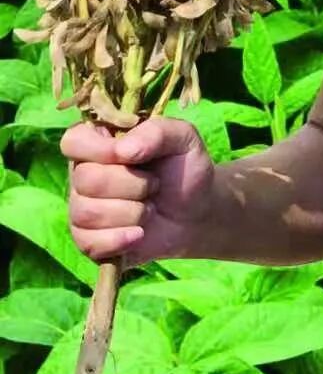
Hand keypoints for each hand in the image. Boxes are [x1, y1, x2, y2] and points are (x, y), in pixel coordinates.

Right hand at [60, 116, 216, 267]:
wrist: (197, 214)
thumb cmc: (185, 170)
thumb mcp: (183, 138)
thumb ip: (157, 132)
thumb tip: (123, 151)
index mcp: (100, 142)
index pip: (73, 141)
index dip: (99, 150)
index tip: (130, 157)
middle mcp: (84, 173)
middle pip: (85, 179)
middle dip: (132, 185)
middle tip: (155, 185)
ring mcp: (83, 208)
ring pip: (87, 212)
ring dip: (131, 212)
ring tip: (150, 208)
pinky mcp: (87, 240)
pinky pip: (88, 242)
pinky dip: (120, 239)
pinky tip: (140, 234)